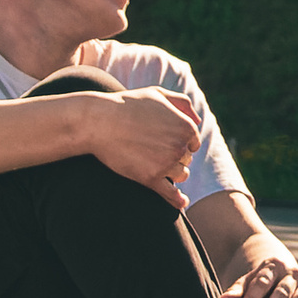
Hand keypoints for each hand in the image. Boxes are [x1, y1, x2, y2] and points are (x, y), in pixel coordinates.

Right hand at [86, 87, 200, 209]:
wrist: (98, 121)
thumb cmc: (127, 105)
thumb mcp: (158, 94)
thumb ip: (182, 103)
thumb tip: (199, 120)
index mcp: (186, 127)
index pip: (193, 143)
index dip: (179, 143)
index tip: (162, 141)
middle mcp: (180, 147)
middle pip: (186, 160)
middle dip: (173, 157)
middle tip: (150, 149)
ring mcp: (166, 164)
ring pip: (180, 175)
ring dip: (171, 173)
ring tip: (151, 163)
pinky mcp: (150, 179)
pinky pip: (170, 194)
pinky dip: (177, 200)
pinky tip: (182, 203)